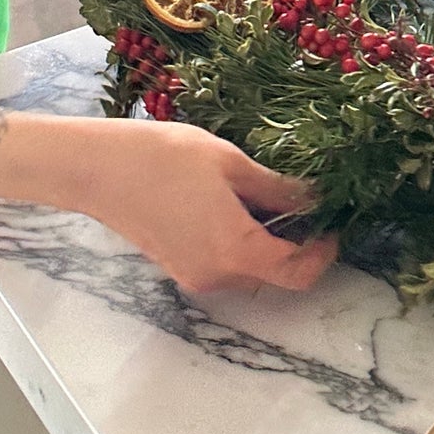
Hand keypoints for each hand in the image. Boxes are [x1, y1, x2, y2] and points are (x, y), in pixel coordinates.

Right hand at [85, 118, 338, 295]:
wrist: (100, 169)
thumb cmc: (166, 157)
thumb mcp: (230, 164)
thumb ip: (276, 190)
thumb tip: (314, 200)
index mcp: (236, 250)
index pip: (297, 271)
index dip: (323, 252)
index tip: (333, 223)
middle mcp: (218, 276)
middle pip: (274, 274)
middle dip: (297, 244)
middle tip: (305, 201)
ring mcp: (195, 276)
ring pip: (249, 269)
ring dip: (267, 242)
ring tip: (269, 195)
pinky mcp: (179, 268)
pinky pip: (225, 263)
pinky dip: (241, 243)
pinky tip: (236, 204)